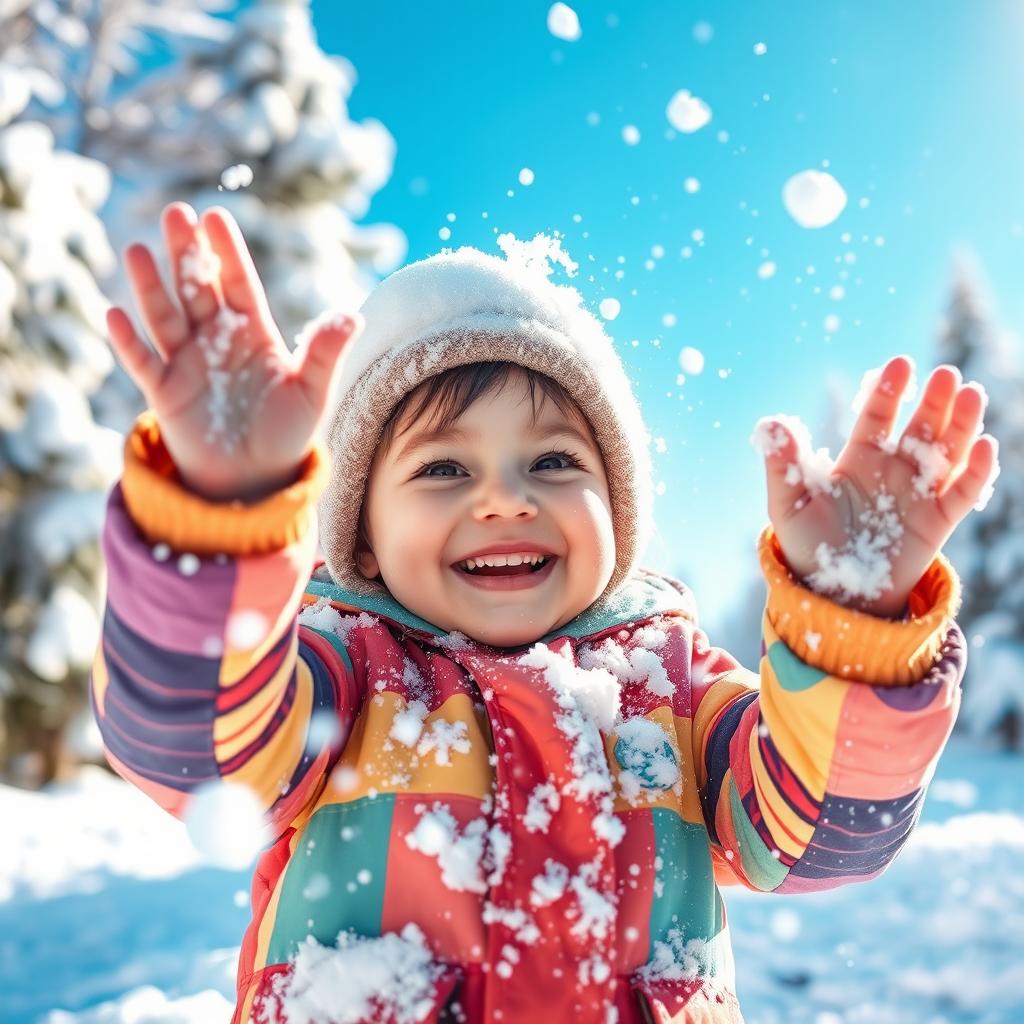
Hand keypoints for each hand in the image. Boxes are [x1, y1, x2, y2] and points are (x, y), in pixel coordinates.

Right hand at [107, 202, 361, 501]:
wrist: (256, 478)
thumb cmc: (287, 431)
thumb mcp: (312, 393)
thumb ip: (325, 354)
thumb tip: (352, 317)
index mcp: (253, 333)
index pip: (240, 284)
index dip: (227, 253)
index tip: (215, 217)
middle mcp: (216, 340)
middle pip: (198, 289)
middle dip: (186, 254)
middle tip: (175, 213)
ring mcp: (187, 363)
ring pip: (165, 317)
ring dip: (151, 287)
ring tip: (137, 251)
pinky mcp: (165, 393)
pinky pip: (143, 363)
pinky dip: (129, 342)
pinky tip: (117, 315)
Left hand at [754, 356, 998, 617]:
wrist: (834, 594)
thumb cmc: (808, 546)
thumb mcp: (788, 505)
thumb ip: (783, 465)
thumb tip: (771, 422)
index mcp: (858, 460)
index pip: (877, 417)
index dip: (890, 390)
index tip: (901, 363)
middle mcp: (893, 471)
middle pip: (919, 428)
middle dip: (934, 401)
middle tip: (947, 374)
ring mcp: (918, 495)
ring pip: (946, 452)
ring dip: (961, 425)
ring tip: (972, 394)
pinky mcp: (938, 523)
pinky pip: (962, 493)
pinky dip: (976, 471)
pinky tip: (984, 446)